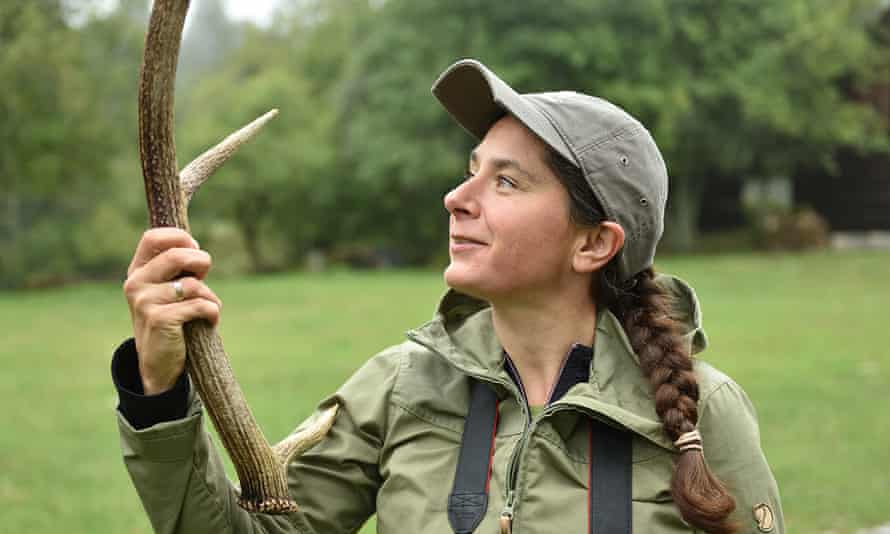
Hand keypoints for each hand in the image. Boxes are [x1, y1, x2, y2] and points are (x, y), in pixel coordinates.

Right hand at [122, 228, 221, 394]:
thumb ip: (178, 270)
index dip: (180, 239)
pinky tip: (209, 320)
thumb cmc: (172, 320)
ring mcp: (145, 302)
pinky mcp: (159, 320)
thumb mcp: (169, 290)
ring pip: (194, 285)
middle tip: (205, 276)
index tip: (194, 250)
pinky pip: (200, 305)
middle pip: (176, 256)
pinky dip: (213, 312)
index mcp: (137, 271)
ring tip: (207, 307)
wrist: (159, 364)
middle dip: (202, 262)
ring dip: (210, 296)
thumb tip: (199, 253)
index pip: (153, 238)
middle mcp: (136, 283)